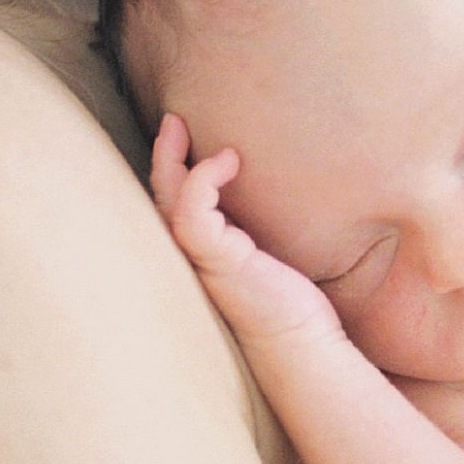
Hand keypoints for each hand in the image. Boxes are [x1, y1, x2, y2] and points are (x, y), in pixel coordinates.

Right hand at [149, 114, 342, 350]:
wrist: (301, 343)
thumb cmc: (290, 303)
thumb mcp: (270, 256)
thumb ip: (257, 230)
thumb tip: (277, 193)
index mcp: (202, 254)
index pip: (174, 207)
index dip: (172, 169)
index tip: (181, 134)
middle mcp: (191, 258)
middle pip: (161, 200)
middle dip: (162, 156)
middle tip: (172, 120)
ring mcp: (201, 260)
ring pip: (168, 203)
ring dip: (170, 160)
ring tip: (180, 126)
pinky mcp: (218, 261)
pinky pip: (193, 214)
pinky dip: (202, 181)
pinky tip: (228, 161)